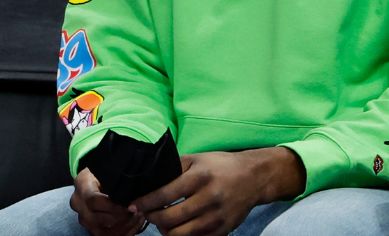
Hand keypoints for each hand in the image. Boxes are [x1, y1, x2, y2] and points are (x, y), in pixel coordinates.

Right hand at [70, 169, 146, 235]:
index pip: (93, 200)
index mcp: (82, 185)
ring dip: (123, 227)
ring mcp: (82, 218)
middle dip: (120, 217)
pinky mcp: (89, 227)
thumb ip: (115, 177)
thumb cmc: (104, 171)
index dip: (112, 205)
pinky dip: (122, 233)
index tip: (129, 204)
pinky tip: (136, 224)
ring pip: (101, 231)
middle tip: (138, 211)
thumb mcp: (108, 168)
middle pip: (97, 219)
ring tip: (139, 217)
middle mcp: (78, 204)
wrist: (93, 178)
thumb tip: (131, 187)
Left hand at [130, 147, 305, 235]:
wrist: (254, 178)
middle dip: (152, 217)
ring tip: (163, 221)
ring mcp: (216, 217)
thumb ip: (174, 167)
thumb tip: (149, 179)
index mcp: (200, 177)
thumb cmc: (222, 166)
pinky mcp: (221, 230)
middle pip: (168, 218)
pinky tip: (179, 227)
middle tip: (148, 213)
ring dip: (164, 230)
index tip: (133, 205)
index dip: (144, 203)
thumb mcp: (198, 159)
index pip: (163, 195)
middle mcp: (208, 198)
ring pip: (178, 234)